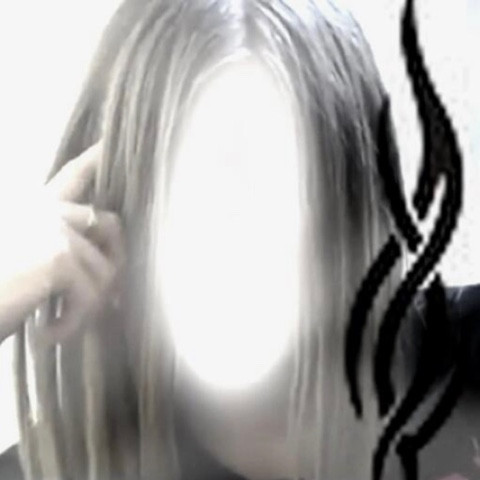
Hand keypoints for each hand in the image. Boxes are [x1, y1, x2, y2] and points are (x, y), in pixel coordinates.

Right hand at [0, 143, 124, 343]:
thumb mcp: (26, 266)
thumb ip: (62, 257)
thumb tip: (110, 281)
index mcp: (34, 209)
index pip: (72, 177)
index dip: (93, 159)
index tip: (110, 143)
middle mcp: (45, 211)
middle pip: (109, 224)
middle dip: (115, 263)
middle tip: (106, 299)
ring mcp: (54, 230)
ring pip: (105, 270)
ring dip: (88, 307)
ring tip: (60, 327)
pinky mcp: (58, 257)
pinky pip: (92, 295)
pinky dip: (73, 324)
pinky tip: (44, 337)